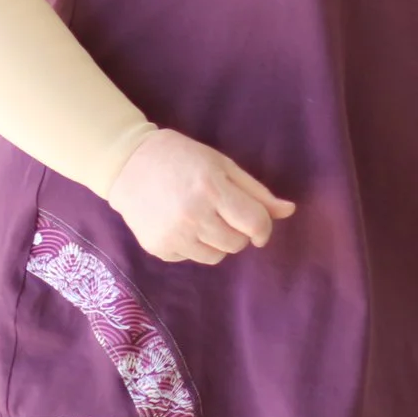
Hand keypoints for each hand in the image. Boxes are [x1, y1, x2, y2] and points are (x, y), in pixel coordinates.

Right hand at [107, 129, 295, 265]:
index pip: (255, 223)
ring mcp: (174, 235)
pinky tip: (180, 223)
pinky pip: (191, 258)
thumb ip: (256, 192)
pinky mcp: (158, 248)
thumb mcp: (223, 165)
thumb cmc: (182, 158)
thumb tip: (290, 211)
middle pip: (237, 244)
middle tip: (223, 213)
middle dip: (238, 232)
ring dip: (217, 241)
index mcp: (212, 189)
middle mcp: (193, 215)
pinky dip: (193, 246)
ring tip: (202, 218)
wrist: (127, 163)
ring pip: (216, 257)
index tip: (259, 226)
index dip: (263, 228)